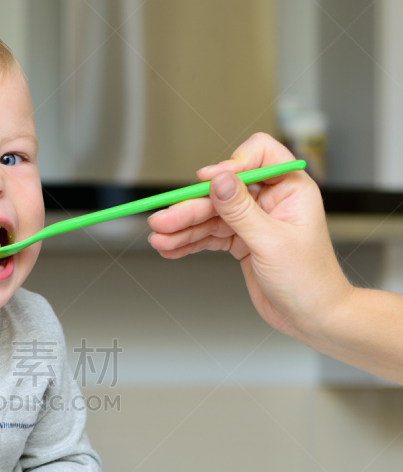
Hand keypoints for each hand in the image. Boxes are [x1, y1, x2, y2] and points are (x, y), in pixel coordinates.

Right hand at [147, 132, 351, 340]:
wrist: (311, 316)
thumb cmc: (308, 280)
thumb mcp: (271, 242)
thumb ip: (241, 211)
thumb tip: (218, 180)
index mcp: (290, 188)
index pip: (257, 156)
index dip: (230, 165)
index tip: (205, 181)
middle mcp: (270, 200)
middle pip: (222, 192)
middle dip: (191, 207)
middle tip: (162, 220)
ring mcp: (254, 221)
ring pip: (211, 216)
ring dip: (183, 228)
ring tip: (160, 240)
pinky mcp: (242, 242)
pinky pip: (210, 236)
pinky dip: (190, 242)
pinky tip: (171, 249)